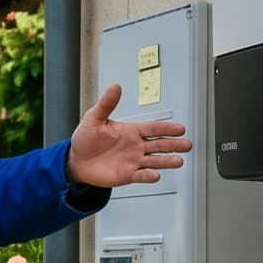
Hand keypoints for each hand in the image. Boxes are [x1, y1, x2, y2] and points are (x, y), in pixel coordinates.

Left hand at [67, 84, 191, 187]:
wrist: (76, 161)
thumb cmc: (85, 138)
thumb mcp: (94, 118)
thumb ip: (106, 104)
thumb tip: (114, 87)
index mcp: (131, 131)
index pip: (153, 128)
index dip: (167, 128)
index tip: (180, 128)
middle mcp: (136, 146)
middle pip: (159, 144)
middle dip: (174, 144)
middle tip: (187, 144)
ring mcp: (133, 161)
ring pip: (155, 160)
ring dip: (167, 161)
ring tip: (179, 161)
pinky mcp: (127, 174)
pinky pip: (141, 175)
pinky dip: (148, 176)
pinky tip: (155, 175)